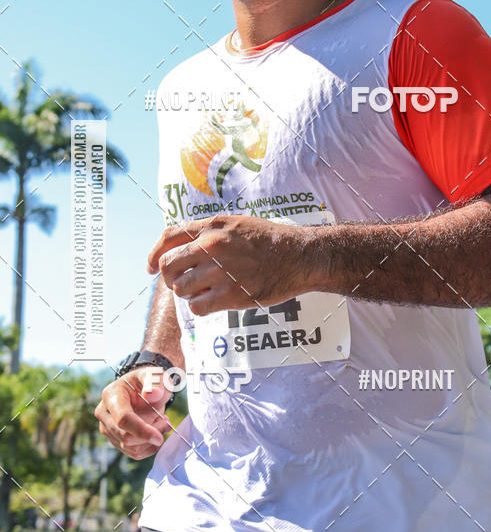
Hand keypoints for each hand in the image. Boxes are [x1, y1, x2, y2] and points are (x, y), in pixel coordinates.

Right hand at [94, 366, 172, 459]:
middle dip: (150, 434)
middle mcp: (104, 413)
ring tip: (161, 422)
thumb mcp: (155, 375)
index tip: (159, 437)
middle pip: (125, 436)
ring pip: (131, 447)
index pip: (123, 419)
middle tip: (166, 421)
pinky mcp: (115, 439)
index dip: (141, 430)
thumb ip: (156, 382)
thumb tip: (153, 394)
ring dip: (151, 441)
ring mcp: (107, 428)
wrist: (143, 388)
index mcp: (111, 395)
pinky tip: (156, 432)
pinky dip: (149, 447)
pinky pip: (134, 453)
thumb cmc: (149, 381)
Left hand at [147, 214, 318, 316]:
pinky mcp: (231, 294)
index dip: (153, 254)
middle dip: (171, 278)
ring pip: (181, 289)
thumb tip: (180, 248)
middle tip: (183, 283)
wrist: (299, 256)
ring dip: (189, 293)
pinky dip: (202, 307)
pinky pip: (197, 307)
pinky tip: (215, 301)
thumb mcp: (237, 224)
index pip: (168, 237)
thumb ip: (209, 232)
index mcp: (212, 226)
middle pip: (168, 265)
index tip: (150, 267)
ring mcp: (220, 271)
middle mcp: (212, 246)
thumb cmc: (270, 241)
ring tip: (207, 290)